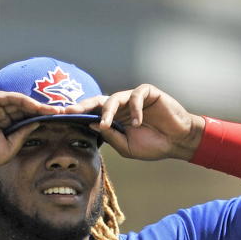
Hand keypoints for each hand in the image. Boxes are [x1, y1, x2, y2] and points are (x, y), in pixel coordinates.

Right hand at [0, 92, 62, 170]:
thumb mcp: (10, 147)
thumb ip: (23, 134)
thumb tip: (39, 123)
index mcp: (3, 125)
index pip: (26, 118)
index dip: (41, 119)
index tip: (58, 122)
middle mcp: (0, 113)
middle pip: (26, 108)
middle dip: (44, 110)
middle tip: (63, 112)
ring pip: (21, 102)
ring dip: (39, 105)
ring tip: (55, 110)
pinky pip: (12, 98)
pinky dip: (26, 101)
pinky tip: (39, 107)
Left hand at [65, 84, 206, 160]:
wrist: (178, 142)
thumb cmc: (153, 145)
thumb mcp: (126, 147)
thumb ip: (110, 136)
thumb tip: (92, 125)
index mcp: (114, 118)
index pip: (93, 113)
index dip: (80, 114)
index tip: (63, 118)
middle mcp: (121, 106)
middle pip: (98, 101)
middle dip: (83, 105)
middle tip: (71, 111)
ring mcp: (134, 98)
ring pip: (115, 97)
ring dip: (108, 111)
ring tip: (107, 124)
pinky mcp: (148, 93)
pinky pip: (136, 96)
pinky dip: (134, 109)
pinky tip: (136, 123)